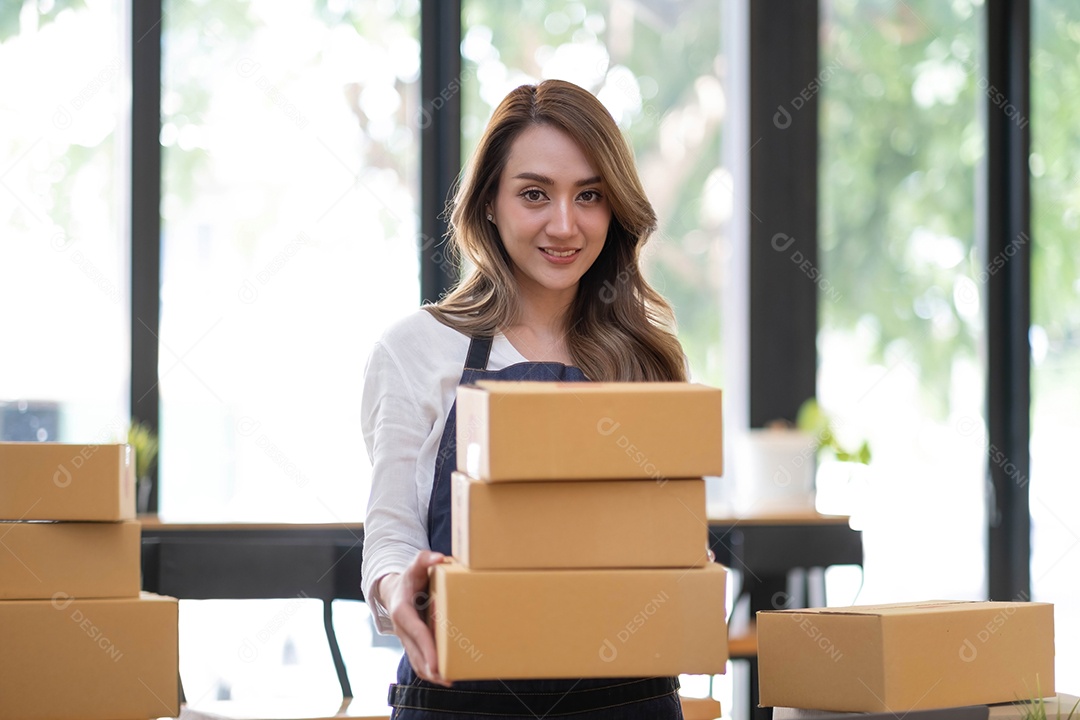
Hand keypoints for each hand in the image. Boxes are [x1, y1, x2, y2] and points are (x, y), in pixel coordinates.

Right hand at [380, 551, 449, 686]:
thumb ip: (425, 559)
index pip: (416, 632)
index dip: (427, 648)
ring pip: (415, 660)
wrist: (393, 588)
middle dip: (431, 667)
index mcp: (402, 611)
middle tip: (448, 677)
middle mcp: (401, 628)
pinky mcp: (410, 642)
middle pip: (415, 652)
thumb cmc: (409, 576)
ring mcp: (404, 637)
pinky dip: (428, 669)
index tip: (436, 663)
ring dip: (430, 673)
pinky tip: (443, 675)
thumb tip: (440, 557)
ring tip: (448, 680)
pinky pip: (417, 659)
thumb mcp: (415, 564)